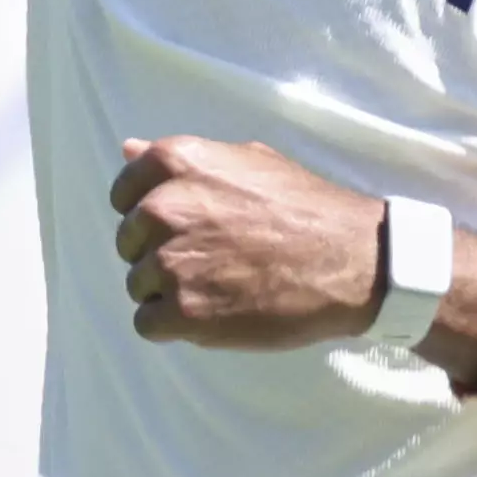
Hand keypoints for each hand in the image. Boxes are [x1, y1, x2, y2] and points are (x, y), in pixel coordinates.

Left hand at [110, 136, 391, 350]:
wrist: (352, 260)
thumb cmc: (306, 207)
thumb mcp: (248, 161)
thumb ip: (184, 162)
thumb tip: (127, 150)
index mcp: (177, 163)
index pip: (123, 194)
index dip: (148, 215)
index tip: (180, 228)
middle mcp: (164, 208)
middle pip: (128, 242)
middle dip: (159, 254)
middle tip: (209, 262)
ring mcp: (171, 262)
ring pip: (138, 285)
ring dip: (169, 292)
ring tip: (219, 289)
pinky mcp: (183, 311)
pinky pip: (147, 323)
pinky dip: (174, 326)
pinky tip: (213, 314)